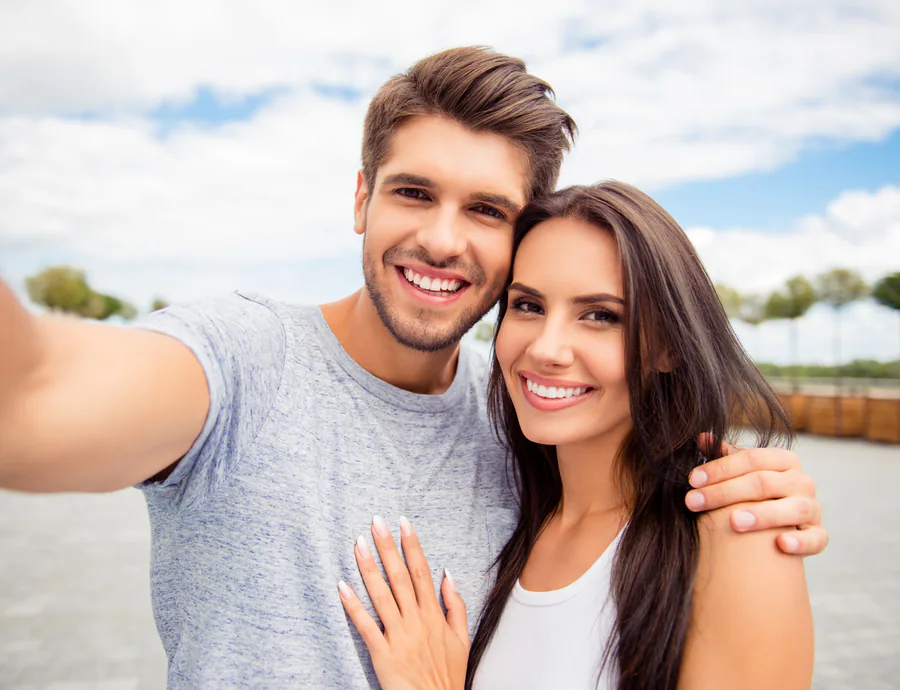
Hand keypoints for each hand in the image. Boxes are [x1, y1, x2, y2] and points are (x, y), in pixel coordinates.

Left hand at [338, 516, 468, 689]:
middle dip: (387, 547)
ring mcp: (399, 636)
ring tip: (357, 544)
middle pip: (400, 576)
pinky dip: (352, 606)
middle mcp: (416, 620)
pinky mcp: (383, 654)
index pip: (421, 571)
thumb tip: (448, 574)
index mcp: (434, 615)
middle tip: (376, 522)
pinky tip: (342, 586)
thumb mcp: (462, 639)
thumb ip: (455, 605)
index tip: (403, 523)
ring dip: (368, 568)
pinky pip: (365, 626)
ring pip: (381, 595)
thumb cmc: (447, 676)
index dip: (412, 546)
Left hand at [685, 434, 827, 556]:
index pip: (751, 459)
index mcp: (783, 460)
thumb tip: (702, 438)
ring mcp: (813, 508)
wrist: (783, 525)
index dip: (720, 468)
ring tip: (734, 522)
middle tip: (693, 502)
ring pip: (793, 508)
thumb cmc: (757, 494)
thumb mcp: (742, 473)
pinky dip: (801, 541)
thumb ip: (724, 456)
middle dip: (725, 492)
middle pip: (764, 483)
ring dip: (763, 515)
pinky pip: (816, 538)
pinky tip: (781, 544)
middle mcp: (802, 481)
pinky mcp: (819, 534)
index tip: (692, 480)